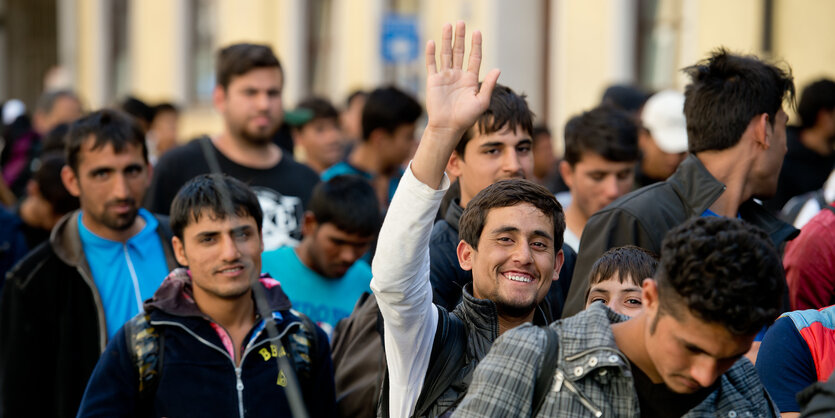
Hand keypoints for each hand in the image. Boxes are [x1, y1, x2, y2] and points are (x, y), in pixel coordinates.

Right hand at [424, 22, 499, 137]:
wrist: (447, 127)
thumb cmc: (466, 118)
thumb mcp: (481, 101)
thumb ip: (488, 85)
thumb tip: (497, 69)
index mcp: (470, 79)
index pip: (474, 57)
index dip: (476, 45)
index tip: (477, 32)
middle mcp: (458, 75)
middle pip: (459, 51)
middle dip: (460, 37)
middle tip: (461, 22)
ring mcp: (445, 77)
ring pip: (446, 54)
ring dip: (447, 40)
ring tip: (448, 25)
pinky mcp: (433, 81)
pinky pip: (431, 64)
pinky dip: (431, 53)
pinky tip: (432, 42)